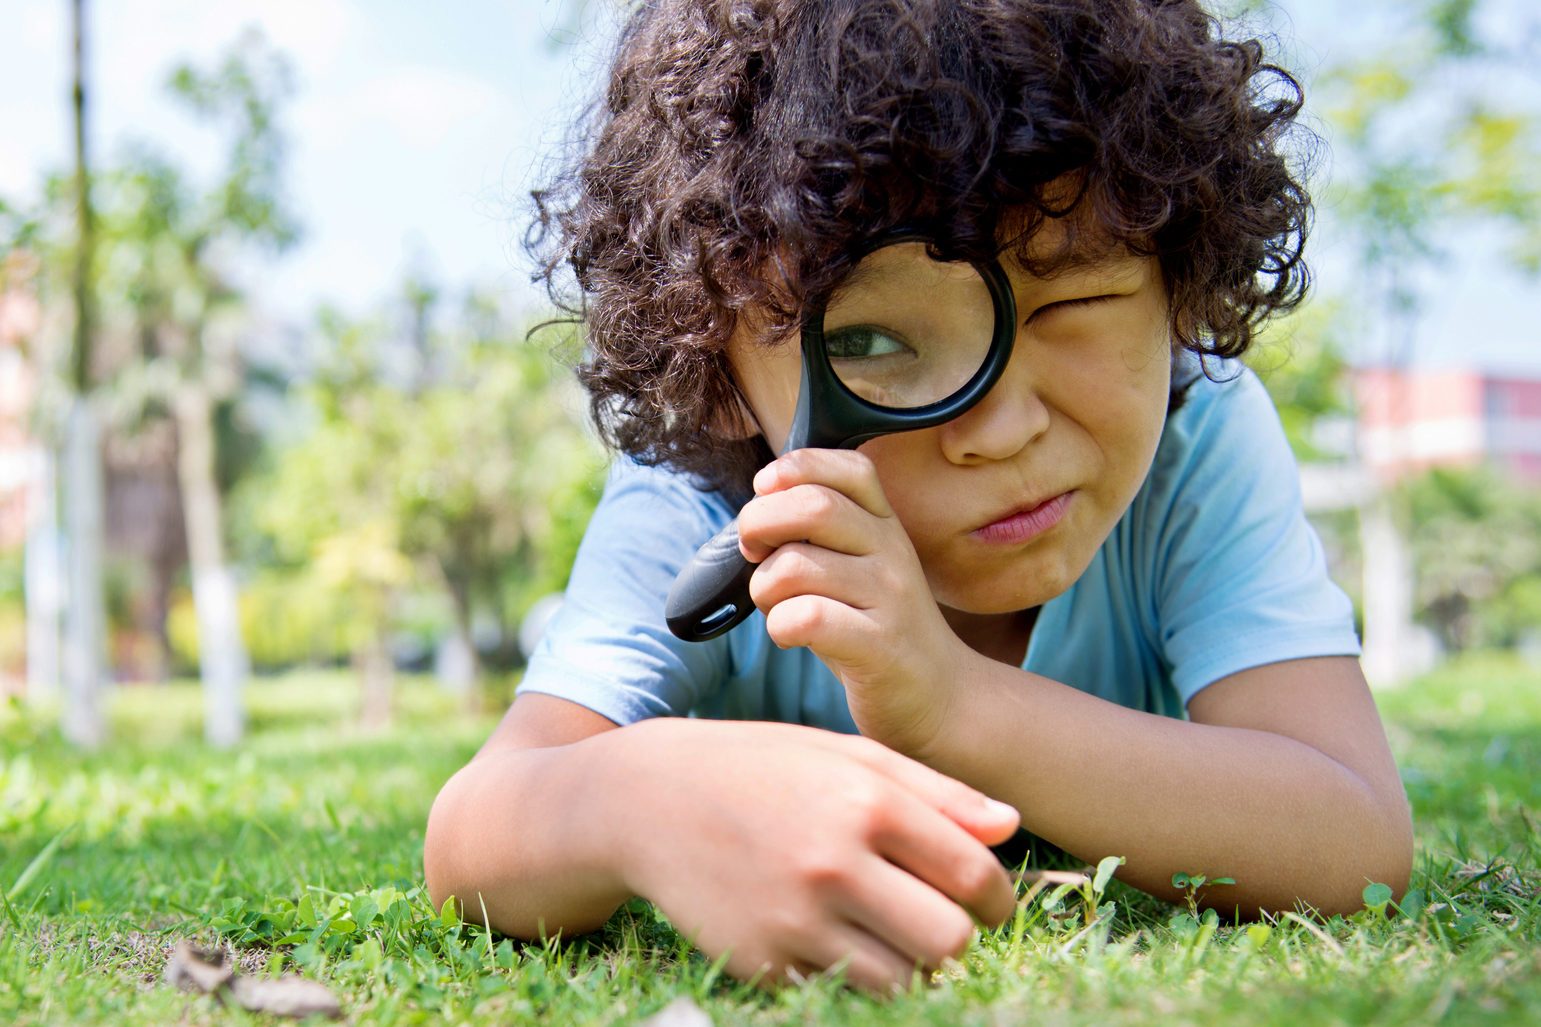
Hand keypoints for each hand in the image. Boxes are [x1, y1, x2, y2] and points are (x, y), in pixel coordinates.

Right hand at [610, 718, 1019, 993]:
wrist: (649, 801)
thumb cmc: (761, 768)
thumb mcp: (846, 756)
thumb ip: (934, 792)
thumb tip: (1010, 827)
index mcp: (866, 802)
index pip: (973, 876)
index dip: (997, 898)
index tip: (987, 901)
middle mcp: (833, 863)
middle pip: (948, 942)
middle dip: (959, 939)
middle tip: (941, 923)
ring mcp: (794, 921)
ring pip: (901, 983)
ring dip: (910, 967)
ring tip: (892, 934)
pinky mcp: (762, 963)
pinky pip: (840, 992)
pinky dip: (852, 976)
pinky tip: (834, 938)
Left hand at [738, 448, 970, 754]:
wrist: (940, 697)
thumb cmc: (875, 629)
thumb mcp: (858, 568)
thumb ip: (818, 534)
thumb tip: (755, 516)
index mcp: (885, 524)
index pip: (850, 467)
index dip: (795, 468)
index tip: (766, 493)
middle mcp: (892, 551)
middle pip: (813, 505)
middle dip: (759, 523)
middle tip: (754, 553)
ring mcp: (889, 597)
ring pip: (795, 566)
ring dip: (764, 587)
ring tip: (777, 607)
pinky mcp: (879, 645)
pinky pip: (806, 618)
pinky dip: (780, 627)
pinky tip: (791, 637)